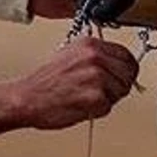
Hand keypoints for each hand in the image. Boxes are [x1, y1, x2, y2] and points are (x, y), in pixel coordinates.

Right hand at [12, 36, 138, 129]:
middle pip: (129, 74)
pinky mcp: (96, 97)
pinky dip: (98, 111)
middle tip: (103, 92)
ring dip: (107, 99)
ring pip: (121, 91)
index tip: (124, 76)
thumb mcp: (70, 55)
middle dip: (120, 85)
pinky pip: (108, 107)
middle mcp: (95, 57)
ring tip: (86, 98)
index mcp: (90, 44)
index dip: (127, 69)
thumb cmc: (45, 82)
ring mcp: (97, 76)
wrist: (27, 98)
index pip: (126, 55)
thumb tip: (117, 64)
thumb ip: (95, 56)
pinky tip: (81, 105)